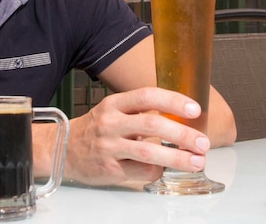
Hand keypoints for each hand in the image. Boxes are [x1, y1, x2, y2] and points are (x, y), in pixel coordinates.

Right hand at [61, 86, 210, 185]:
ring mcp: (109, 147)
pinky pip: (141, 171)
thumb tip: (180, 116)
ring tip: (196, 161)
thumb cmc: (96, 129)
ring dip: (177, 157)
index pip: (147, 96)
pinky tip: (164, 168)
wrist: (63, 149)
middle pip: (152, 124)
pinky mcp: (109, 169)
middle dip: (182, 134)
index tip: (194, 108)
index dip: (173, 101)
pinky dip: (158, 170)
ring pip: (148, 151)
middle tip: (202, 142)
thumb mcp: (114, 111)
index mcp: (114, 104)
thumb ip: (140, 111)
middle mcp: (110, 123)